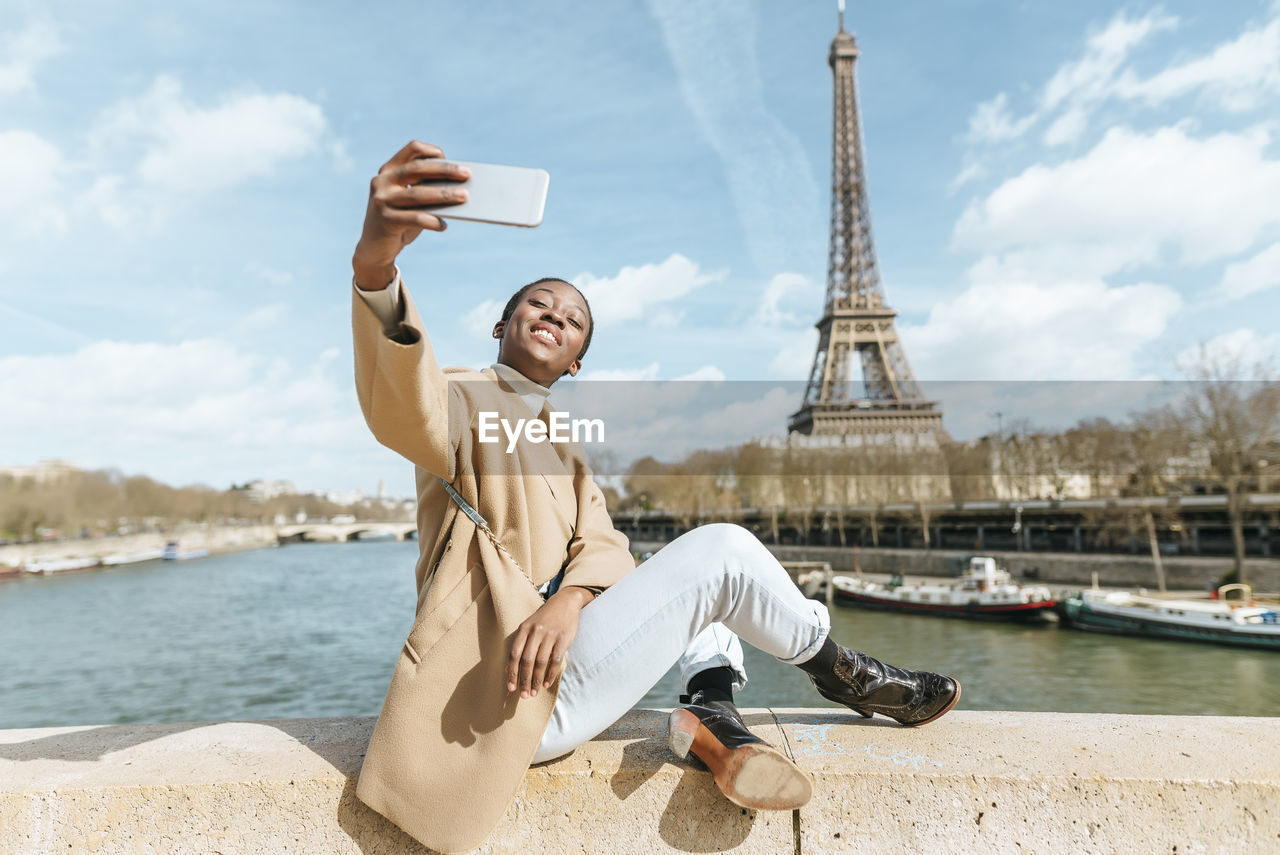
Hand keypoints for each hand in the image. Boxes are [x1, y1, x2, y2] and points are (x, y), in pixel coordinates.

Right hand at [352, 140, 469, 289]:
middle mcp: (382, 181)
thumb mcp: (410, 201)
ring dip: (444, 194)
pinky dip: (432, 221)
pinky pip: (414, 218)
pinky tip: (444, 225)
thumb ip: (425, 190)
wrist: (375, 248)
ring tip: (464, 196)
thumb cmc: (400, 220)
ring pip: (417, 194)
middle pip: (417, 169)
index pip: (411, 150)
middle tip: (467, 174)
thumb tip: (458, 187)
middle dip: (445, 170)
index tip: (448, 157)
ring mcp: (381, 200)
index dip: (431, 150)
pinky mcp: (385, 220)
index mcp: (389, 170)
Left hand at [506, 586, 593, 698]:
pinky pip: (556, 660)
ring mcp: (550, 635)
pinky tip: (547, 683)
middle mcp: (536, 631)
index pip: (515, 654)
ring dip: (537, 680)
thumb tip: (508, 669)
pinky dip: (551, 674)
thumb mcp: (528, 627)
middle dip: (524, 680)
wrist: (565, 602)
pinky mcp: (563, 638)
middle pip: (527, 660)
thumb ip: (519, 646)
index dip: (512, 672)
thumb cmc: (544, 618)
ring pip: (541, 662)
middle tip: (524, 695)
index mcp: (524, 628)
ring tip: (534, 692)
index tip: (511, 688)